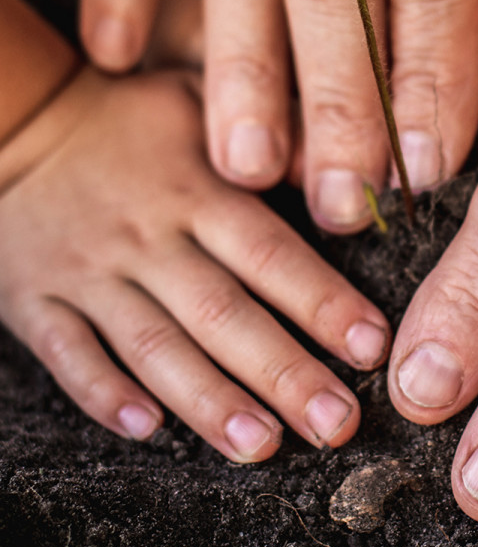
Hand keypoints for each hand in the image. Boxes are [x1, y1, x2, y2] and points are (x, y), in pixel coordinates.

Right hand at [0, 68, 388, 458]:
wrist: (15, 124)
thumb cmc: (129, 120)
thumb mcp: (200, 100)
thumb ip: (270, 137)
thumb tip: (349, 173)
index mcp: (196, 190)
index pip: (268, 253)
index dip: (322, 301)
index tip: (372, 347)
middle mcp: (148, 237)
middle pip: (222, 313)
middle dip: (283, 373)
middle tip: (337, 424)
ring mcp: (89, 272)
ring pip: (153, 345)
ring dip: (209, 401)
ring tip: (264, 445)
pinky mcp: (37, 299)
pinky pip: (68, 352)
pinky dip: (104, 393)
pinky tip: (147, 430)